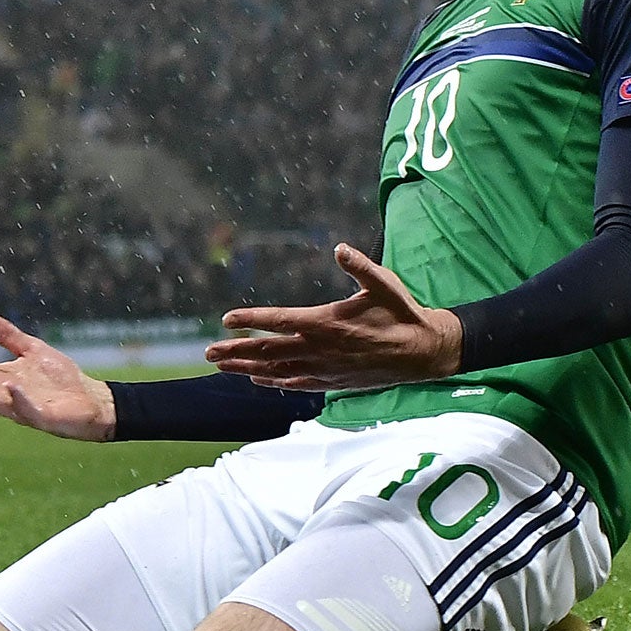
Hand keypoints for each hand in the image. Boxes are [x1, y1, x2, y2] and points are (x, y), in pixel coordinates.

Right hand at [0, 312, 116, 440]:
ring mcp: (24, 407)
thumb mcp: (32, 350)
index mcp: (4, 378)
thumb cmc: (60, 378)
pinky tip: (10, 385)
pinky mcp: (42, 417)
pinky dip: (17, 397)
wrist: (91, 399)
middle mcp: (8, 395)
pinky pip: (27, 408)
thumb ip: (7, 336)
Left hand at [205, 243, 463, 391]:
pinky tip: (259, 380)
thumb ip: (360, 266)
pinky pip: (295, 383)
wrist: (423, 352)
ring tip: (221, 366)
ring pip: (277, 370)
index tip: (227, 318)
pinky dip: (274, 381)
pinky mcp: (333, 380)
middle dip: (236, 351)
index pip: (280, 321)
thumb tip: (339, 248)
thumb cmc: (402, 313)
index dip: (252, 319)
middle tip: (208, 351)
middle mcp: (321, 349)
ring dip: (247, 368)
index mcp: (328, 322)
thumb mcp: (384, 283)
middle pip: (269, 351)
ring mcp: (325, 368)